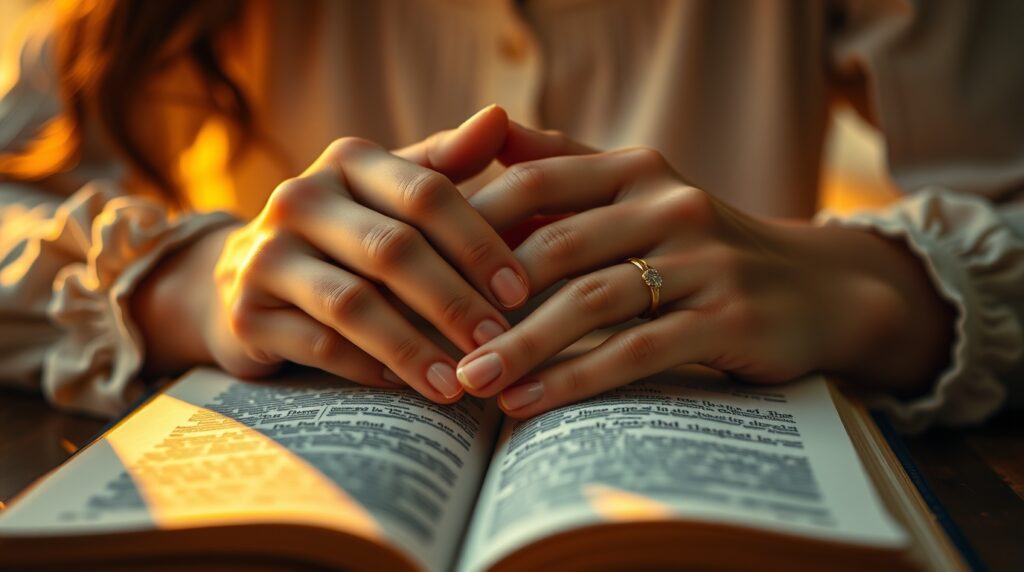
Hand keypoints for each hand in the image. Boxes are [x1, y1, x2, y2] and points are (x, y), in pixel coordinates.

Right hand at [136, 105, 532, 402]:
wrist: (245, 275)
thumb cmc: (348, 231)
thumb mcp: (391, 191)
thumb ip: (447, 161)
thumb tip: (501, 117)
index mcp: (348, 162)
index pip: (426, 193)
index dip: (478, 243)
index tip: (520, 292)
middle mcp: (300, 198)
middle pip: (392, 250)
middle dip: (453, 302)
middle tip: (497, 344)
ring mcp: (266, 255)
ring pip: (353, 304)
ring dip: (412, 347)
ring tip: (456, 383)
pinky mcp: (245, 312)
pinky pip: (319, 345)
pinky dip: (367, 368)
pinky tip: (405, 387)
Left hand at [454, 135, 953, 415]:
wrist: (818, 290)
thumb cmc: (704, 247)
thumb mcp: (642, 195)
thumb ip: (567, 166)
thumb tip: (484, 130)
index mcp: (637, 168)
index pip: (536, 179)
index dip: (472, 220)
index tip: (421, 263)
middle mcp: (670, 203)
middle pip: (556, 246)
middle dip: (484, 296)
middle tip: (429, 335)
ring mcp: (704, 260)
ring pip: (590, 302)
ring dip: (521, 346)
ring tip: (469, 380)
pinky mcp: (728, 317)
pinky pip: (634, 351)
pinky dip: (574, 379)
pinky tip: (528, 402)